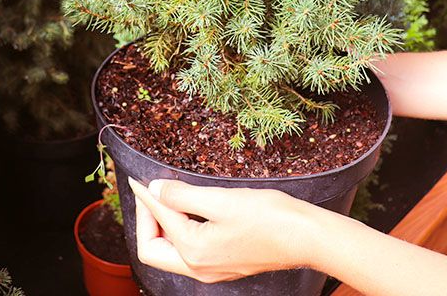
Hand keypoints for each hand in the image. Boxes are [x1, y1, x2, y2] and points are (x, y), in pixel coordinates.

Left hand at [127, 177, 324, 283]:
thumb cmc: (269, 217)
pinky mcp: (224, 264)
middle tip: (152, 191)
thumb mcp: (220, 199)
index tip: (138, 177)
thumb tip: (154, 189)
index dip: (145, 196)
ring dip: (164, 225)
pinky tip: (191, 210)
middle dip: (148, 219)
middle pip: (153, 249)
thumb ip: (182, 196)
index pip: (155, 223)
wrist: (307, 236)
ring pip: (171, 252)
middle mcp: (199, 268)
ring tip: (170, 197)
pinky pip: (189, 251)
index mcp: (193, 253)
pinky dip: (182, 230)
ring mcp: (212, 269)